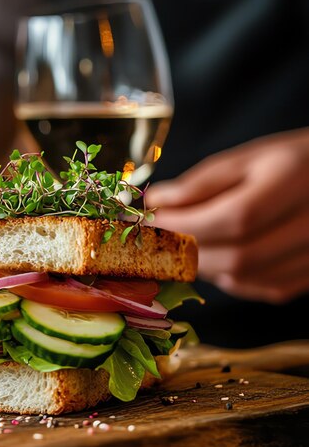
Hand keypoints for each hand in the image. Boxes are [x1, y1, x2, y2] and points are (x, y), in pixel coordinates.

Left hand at [146, 129, 308, 303]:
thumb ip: (201, 183)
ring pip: (244, 277)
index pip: (236, 217)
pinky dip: (227, 275)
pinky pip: (257, 287)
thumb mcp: (246, 159)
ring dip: (203, 264)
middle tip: (161, 236)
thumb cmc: (287, 164)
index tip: (153, 219)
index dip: (187, 223)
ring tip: (188, 242)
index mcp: (293, 180)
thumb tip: (156, 203)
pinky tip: (221, 253)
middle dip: (188, 248)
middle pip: (239, 255)